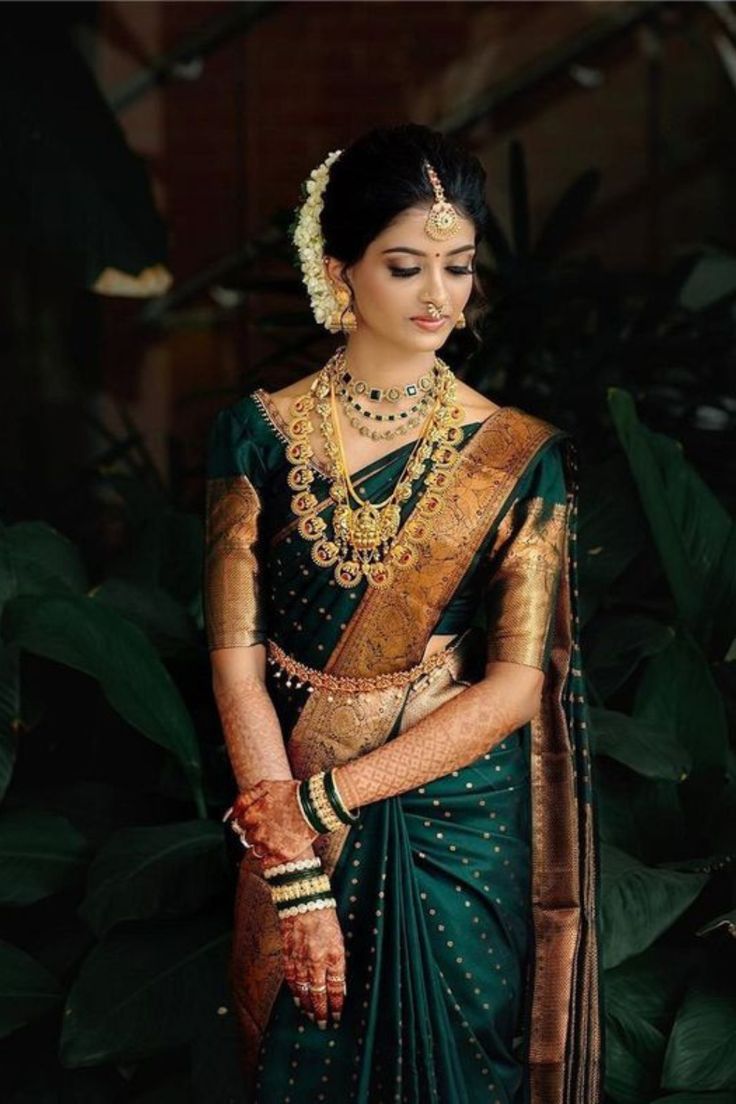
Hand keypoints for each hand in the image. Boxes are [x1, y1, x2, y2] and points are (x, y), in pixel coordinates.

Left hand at [232, 779, 317, 864]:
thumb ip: (245, 798)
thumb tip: (231, 812)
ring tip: (277, 835)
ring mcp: (270, 844)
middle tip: (270, 826)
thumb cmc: (292, 793)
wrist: (317, 804)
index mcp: (252, 814)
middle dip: (255, 832)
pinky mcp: (282, 855)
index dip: (248, 820)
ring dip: (262, 845)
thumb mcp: (266, 785)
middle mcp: (258, 831)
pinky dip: (269, 858)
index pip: (238, 823)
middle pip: (246, 838)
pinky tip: (279, 847)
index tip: (258, 819)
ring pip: (255, 851)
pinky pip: (265, 864)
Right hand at [280, 908, 346, 1028]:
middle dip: (321, 1011)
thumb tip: (340, 986)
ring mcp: (300, 959)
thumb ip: (338, 963)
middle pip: (319, 993)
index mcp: (333, 955)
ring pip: (303, 990)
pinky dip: (294, 992)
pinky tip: (297, 1000)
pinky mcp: (288, 955)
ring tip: (311, 1017)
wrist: (304, 900)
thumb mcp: (339, 940)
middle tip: (322, 1025)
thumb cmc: (325, 918)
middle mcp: (317, 960)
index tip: (337, 1017)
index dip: (336, 1005)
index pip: (336, 988)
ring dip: (307, 1005)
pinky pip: (291, 979)